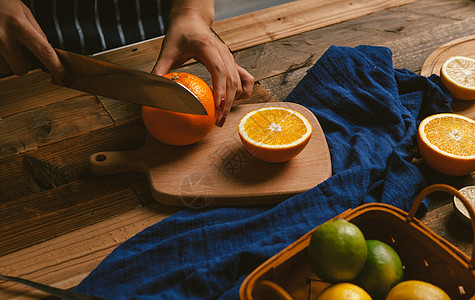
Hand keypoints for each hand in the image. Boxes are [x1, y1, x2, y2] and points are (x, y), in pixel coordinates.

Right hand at [0, 0, 69, 84]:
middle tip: (19, 49)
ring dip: (9, 60)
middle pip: (21, 69)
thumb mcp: (23, 13)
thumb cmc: (2, 4)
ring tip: (4, 43)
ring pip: (7, 68)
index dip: (57, 69)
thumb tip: (50, 53)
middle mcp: (3, 36)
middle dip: (24, 63)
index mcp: (19, 25)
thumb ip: (37, 33)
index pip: (44, 52)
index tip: (66, 80)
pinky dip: (0, 58)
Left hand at [152, 1, 253, 126]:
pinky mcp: (232, 61)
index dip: (220, 90)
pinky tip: (230, 103)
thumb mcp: (167, 50)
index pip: (219, 70)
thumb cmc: (180, 33)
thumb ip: (159, 70)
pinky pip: (244, 78)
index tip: (217, 107)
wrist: (192, 20)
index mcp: (208, 47)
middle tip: (218, 121)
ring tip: (222, 116)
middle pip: (232, 80)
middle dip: (227, 102)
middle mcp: (223, 52)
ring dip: (233, 100)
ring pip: (239, 81)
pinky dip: (241, 91)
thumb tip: (150, 92)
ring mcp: (230, 57)